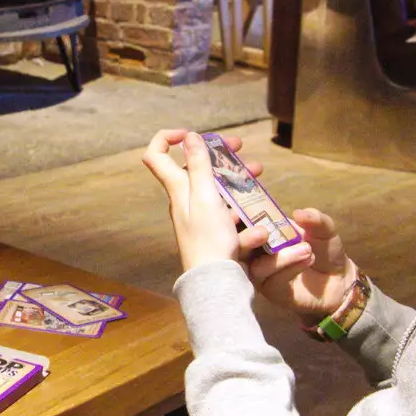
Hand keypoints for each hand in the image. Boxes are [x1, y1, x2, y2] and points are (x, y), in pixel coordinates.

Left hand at [142, 130, 261, 272]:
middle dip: (219, 155)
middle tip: (241, 148)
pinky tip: (257, 218)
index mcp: (177, 189)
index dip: (167, 138)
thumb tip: (188, 136)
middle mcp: (184, 200)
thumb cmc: (208, 238)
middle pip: (196, 169)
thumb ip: (198, 165)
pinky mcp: (213, 233)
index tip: (192, 134)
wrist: (214, 281)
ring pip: (217, 189)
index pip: (156, 155)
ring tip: (258, 174)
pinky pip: (228, 214)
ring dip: (237, 179)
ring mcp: (199, 217)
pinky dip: (242, 211)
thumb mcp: (205, 196)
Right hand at [240, 209, 358, 319]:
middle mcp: (257, 252)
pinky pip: (273, 280)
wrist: (339, 280)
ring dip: (281, 256)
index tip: (239, 213)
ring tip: (307, 249)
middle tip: (264, 233)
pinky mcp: (272, 290)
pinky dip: (290, 268)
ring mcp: (262, 273)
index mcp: (263, 232)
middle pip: (237, 247)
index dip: (235, 218)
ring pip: (256, 266)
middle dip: (246, 238)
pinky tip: (307, 259)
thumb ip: (314, 219)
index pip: (241, 224)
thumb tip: (298, 213)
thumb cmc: (323, 250)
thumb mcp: (323, 229)